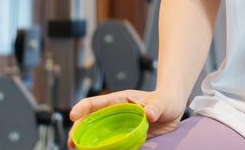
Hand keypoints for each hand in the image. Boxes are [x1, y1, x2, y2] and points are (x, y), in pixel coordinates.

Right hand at [68, 88, 187, 147]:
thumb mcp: (162, 102)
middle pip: (91, 118)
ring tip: (76, 148)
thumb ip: (156, 107)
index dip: (83, 107)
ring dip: (85, 139)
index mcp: (120, 100)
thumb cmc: (165, 100)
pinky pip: (109, 142)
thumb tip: (149, 114)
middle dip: (78, 128)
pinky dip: (100, 148)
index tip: (73, 115)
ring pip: (96, 131)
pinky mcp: (124, 135)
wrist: (172, 109)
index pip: (97, 102)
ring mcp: (118, 124)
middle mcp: (115, 112)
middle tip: (72, 141)